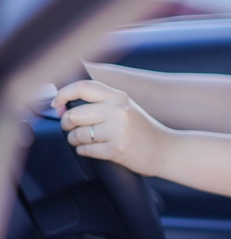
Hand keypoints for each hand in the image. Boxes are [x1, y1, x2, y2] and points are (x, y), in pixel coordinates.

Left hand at [52, 80, 172, 175]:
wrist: (166, 150)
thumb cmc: (142, 131)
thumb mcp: (125, 108)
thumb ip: (99, 104)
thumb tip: (61, 106)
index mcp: (119, 97)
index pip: (83, 87)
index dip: (63, 94)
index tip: (56, 104)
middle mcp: (119, 111)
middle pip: (74, 114)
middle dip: (67, 124)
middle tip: (72, 128)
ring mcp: (118, 130)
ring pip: (77, 134)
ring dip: (74, 140)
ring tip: (84, 141)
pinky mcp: (117, 149)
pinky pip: (86, 150)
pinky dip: (84, 151)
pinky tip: (93, 150)